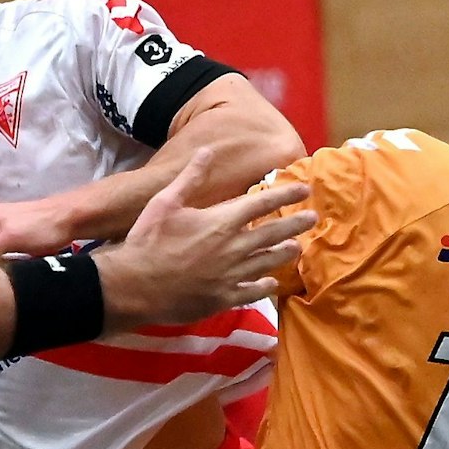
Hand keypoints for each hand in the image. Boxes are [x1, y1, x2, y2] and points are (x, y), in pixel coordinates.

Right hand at [95, 150, 313, 327]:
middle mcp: (233, 248)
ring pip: (267, 262)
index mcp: (222, 221)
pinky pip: (251, 291)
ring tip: (297, 248)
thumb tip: (207, 151)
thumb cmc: (148, 241)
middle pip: (273, 233)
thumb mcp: (165, 202)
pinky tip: (271, 283)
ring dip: (284, 253)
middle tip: (312, 219)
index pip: (262, 203)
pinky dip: (264, 286)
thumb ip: (190, 178)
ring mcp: (231, 275)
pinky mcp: (223, 297)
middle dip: (295, 224)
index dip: (285, 194)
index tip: (304, 189)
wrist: (135, 285)